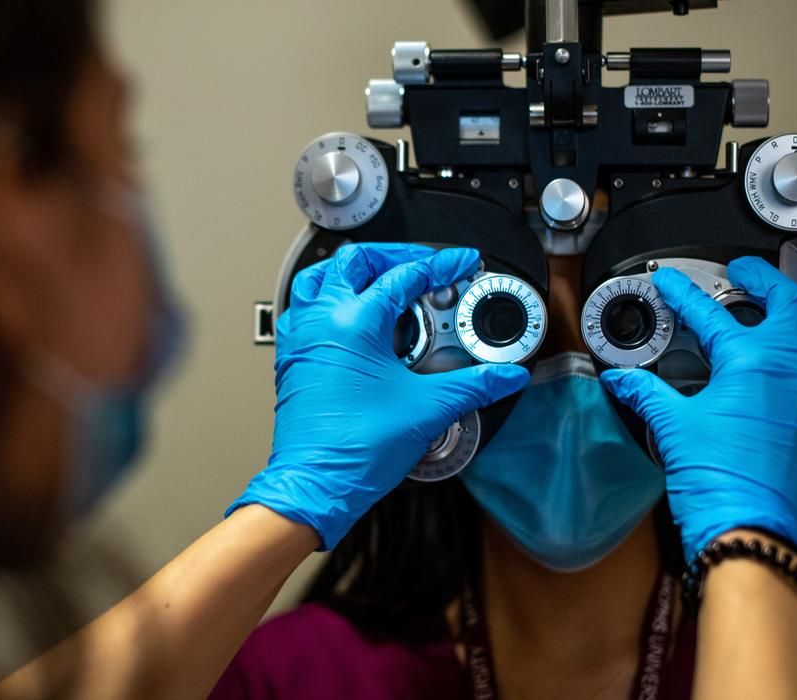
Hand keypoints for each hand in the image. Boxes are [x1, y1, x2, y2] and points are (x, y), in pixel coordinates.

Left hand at [228, 243, 529, 549]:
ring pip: (319, 279)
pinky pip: (304, 310)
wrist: (315, 484)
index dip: (439, 266)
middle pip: (355, 262)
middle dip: (393, 255)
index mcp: (354, 322)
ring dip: (352, 272)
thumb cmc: (354, 449)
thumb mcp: (427, 409)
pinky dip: (328, 300)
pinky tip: (349, 317)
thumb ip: (472, 385)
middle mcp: (320, 321)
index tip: (459, 264)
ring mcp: (300, 339)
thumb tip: (504, 376)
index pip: (404, 275)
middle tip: (422, 264)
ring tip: (383, 278)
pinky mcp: (292, 359)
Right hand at [600, 256, 796, 564]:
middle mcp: (794, 368)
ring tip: (777, 308)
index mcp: (752, 360)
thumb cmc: (722, 482)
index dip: (684, 294)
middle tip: (743, 274)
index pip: (711, 313)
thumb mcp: (673, 427)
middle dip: (764, 281)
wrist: (755, 528)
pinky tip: (790, 365)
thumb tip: (623, 381)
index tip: (672, 283)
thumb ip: (647, 393)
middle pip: (789, 303)